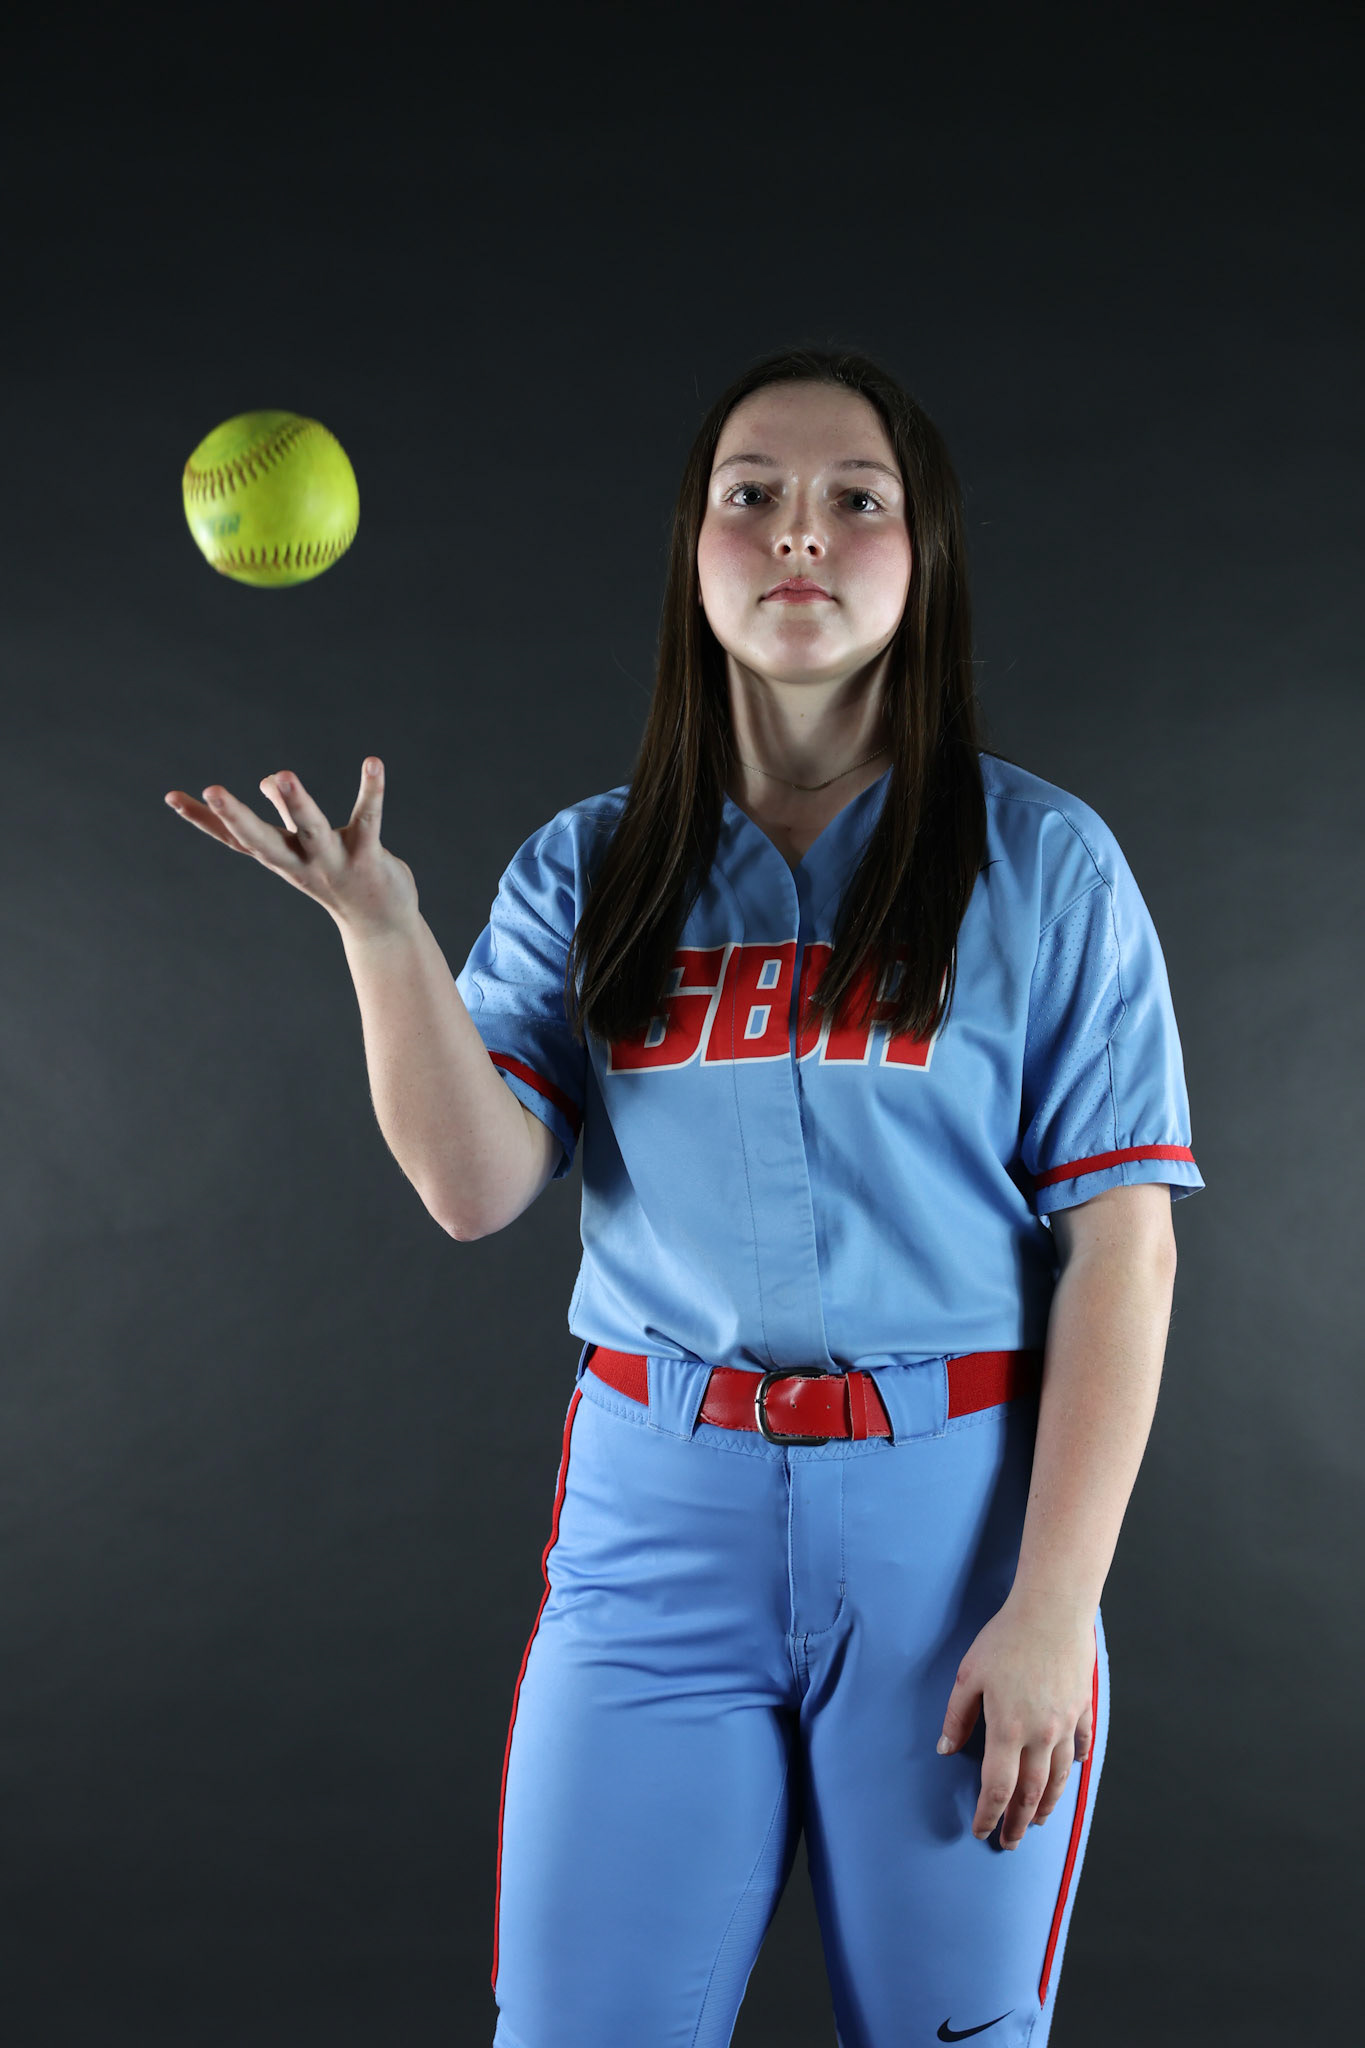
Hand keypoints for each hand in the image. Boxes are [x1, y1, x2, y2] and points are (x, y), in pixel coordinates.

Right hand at [164, 758, 419, 938]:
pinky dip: (371, 791)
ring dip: (297, 803)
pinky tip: (373, 762)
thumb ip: (287, 814)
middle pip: (262, 840)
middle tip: (212, 789)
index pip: (235, 839)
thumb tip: (268, 780)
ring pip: (312, 829)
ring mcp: (333, 861)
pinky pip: (368, 820)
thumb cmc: (340, 879)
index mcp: (281, 858)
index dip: (204, 820)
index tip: (170, 796)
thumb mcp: (306, 849)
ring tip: (284, 774)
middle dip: (237, 816)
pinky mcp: (368, 857)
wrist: (381, 925)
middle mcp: (300, 861)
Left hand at [936, 1592, 1095, 1849]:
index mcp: (1008, 1730)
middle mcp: (1040, 1736)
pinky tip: (1070, 1772)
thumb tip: (946, 1748)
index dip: (988, 1815)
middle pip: (1030, 1794)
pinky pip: (1081, 1746)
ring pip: (1058, 1778)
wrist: (1052, 1611)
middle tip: (1011, 1842)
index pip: (996, 1788)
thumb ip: (957, 1716)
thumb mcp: (968, 1675)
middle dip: (1018, 1823)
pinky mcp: (1082, 1709)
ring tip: (1038, 1820)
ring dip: (1046, 1804)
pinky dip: (1075, 1764)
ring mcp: (1066, 1724)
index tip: (981, 1831)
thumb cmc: (1006, 1638)